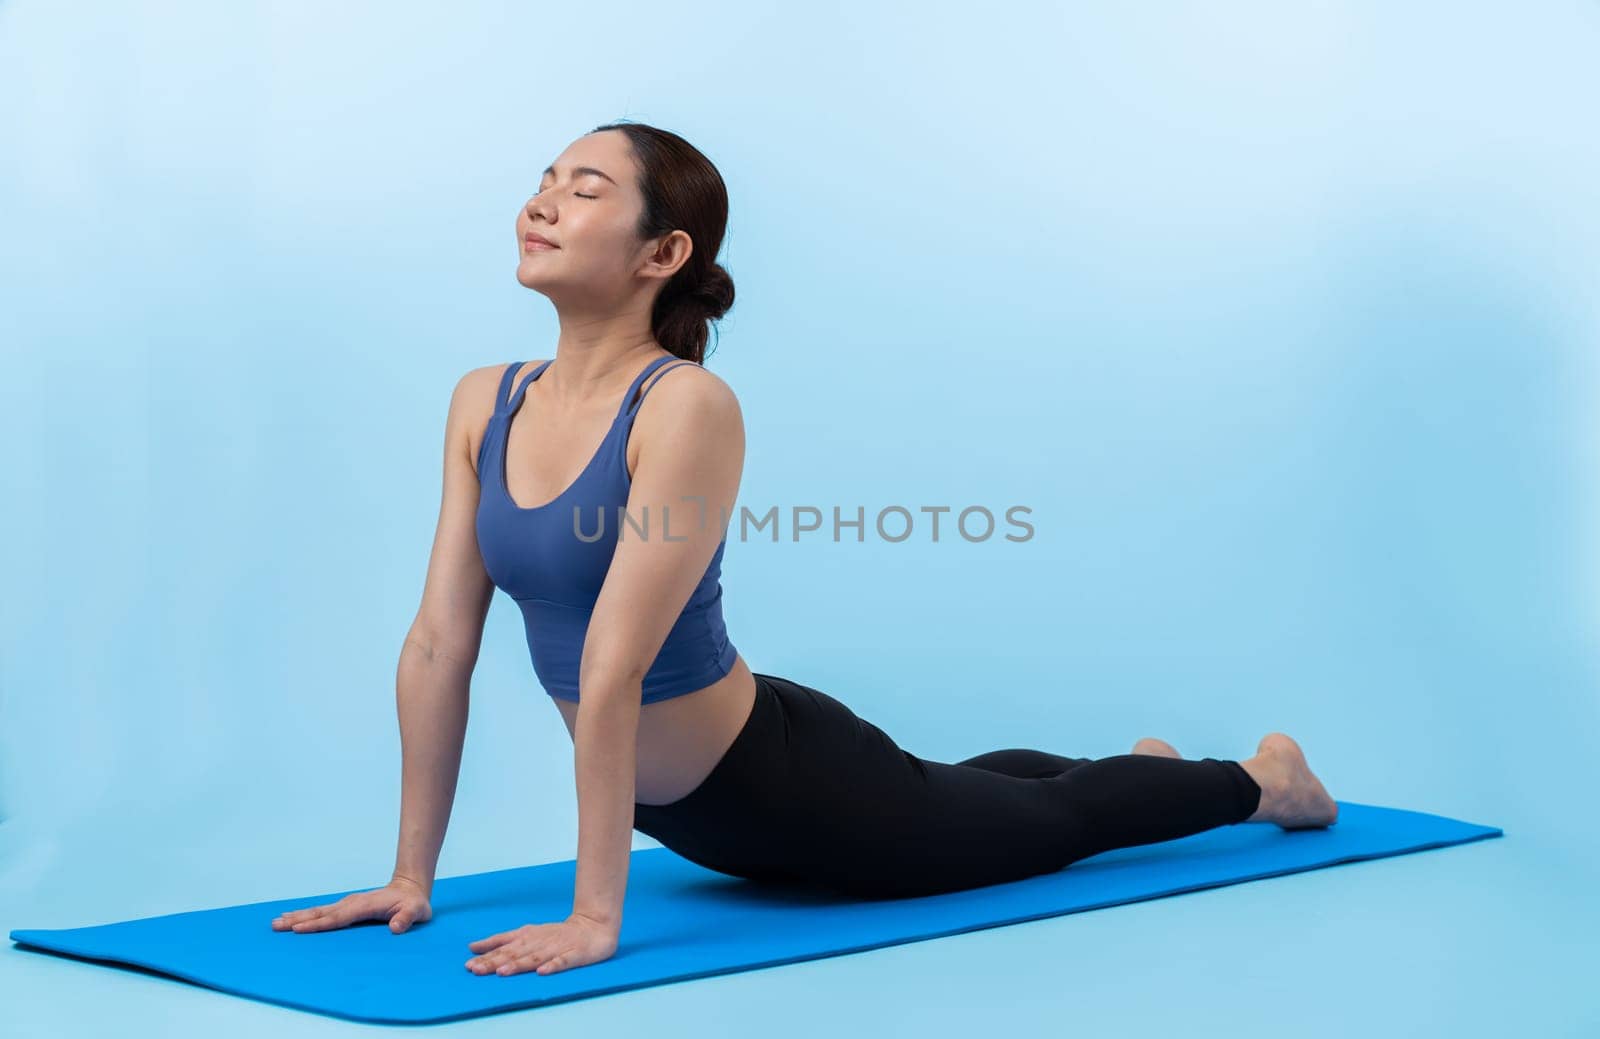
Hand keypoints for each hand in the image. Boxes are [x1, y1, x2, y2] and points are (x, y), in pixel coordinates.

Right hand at [270, 876, 432, 934]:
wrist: (410, 890)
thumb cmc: (414, 904)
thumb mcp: (417, 911)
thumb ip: (407, 918)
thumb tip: (396, 928)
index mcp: (364, 906)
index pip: (338, 918)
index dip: (319, 924)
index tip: (299, 928)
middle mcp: (352, 903)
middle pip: (321, 913)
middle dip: (298, 919)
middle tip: (276, 925)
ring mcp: (347, 904)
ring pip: (318, 911)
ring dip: (297, 917)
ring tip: (276, 922)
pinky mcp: (346, 908)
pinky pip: (322, 912)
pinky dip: (306, 916)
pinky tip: (293, 919)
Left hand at [465, 912, 618, 976]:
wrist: (593, 925)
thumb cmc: (556, 934)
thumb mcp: (527, 933)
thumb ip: (502, 941)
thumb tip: (473, 947)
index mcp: (528, 936)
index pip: (504, 946)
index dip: (487, 955)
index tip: (469, 964)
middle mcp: (539, 941)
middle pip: (515, 953)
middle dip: (496, 961)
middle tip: (477, 970)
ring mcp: (557, 948)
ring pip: (535, 957)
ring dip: (519, 965)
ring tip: (503, 972)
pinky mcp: (575, 954)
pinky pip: (563, 961)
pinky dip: (553, 966)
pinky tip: (542, 973)